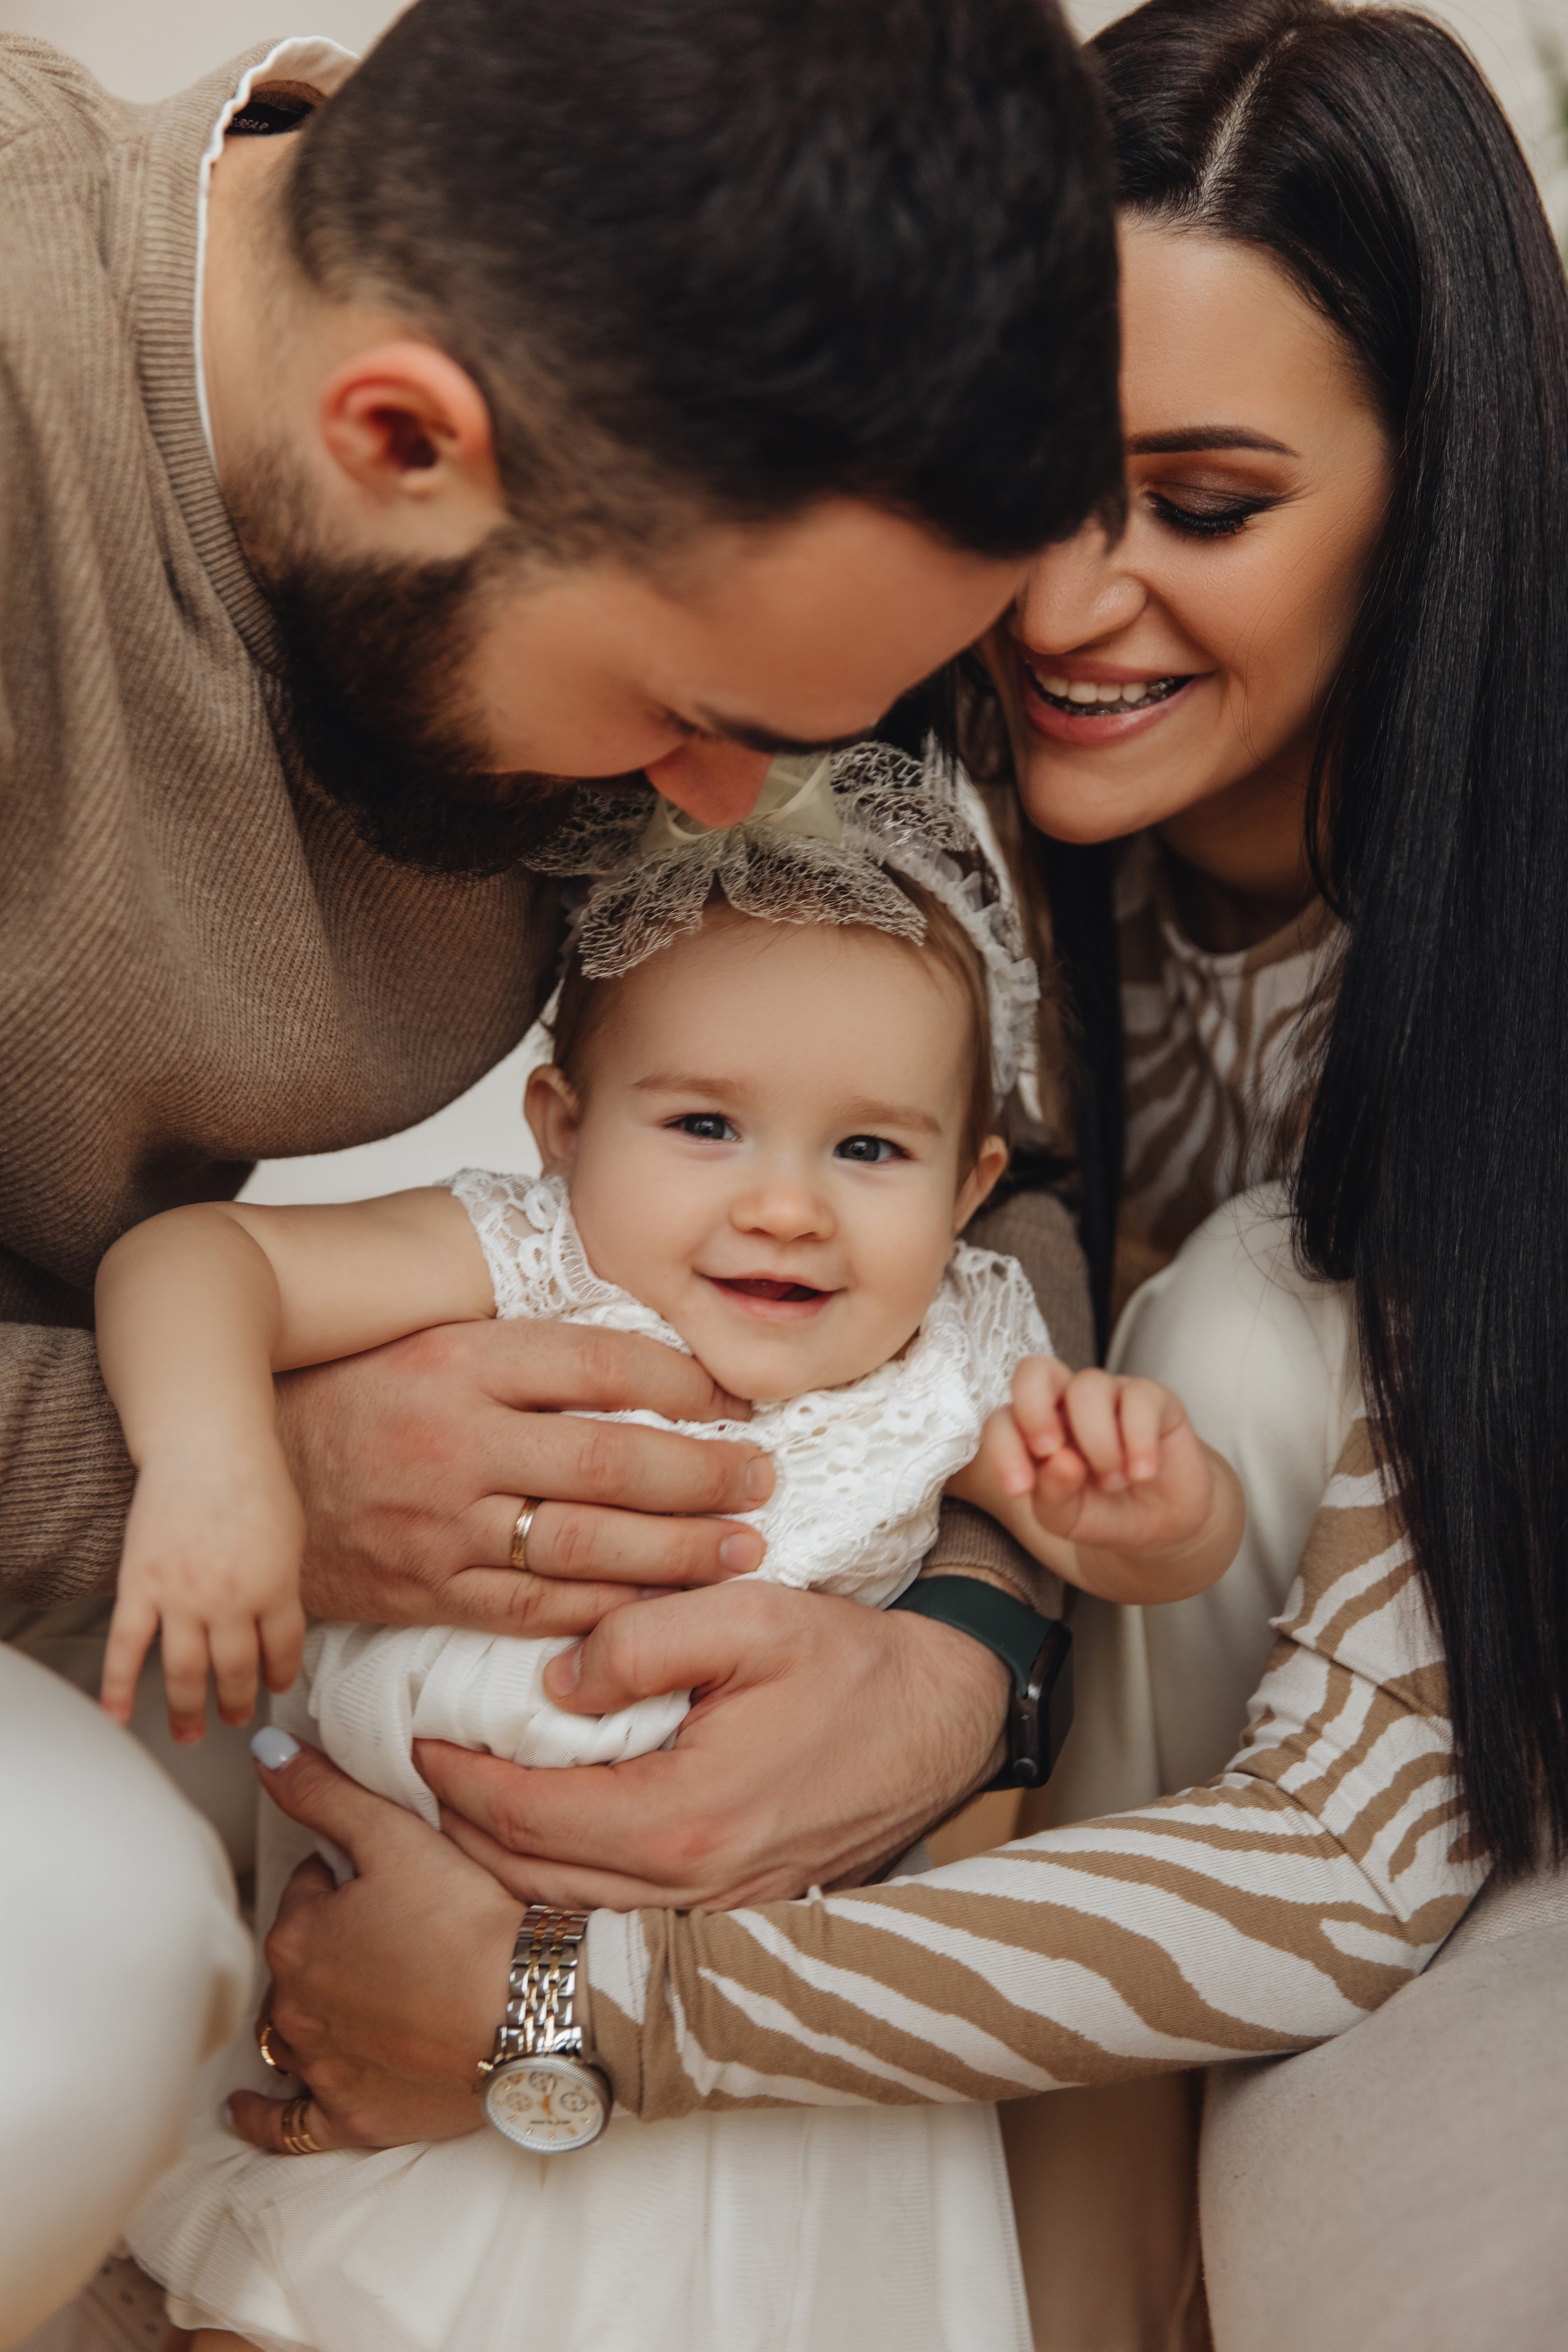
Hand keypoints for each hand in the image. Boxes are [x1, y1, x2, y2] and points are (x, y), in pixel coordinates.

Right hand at [100, 1446, 305, 1741]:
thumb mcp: (290, 1536)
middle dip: (237, 1702)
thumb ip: (281, 1584)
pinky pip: (128, 1648)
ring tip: (189, 1732)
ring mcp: (182, 1597)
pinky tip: (118, 1716)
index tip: (273, 1688)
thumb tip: (276, 1624)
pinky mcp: (140, 1586)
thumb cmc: (255, 1482)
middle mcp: (230, 1602)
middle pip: (235, 1670)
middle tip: (235, 1718)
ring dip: (188, 1710)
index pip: (282, 1650)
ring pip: (185, 1672)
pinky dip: (119, 1687)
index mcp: (276, 1588)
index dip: (279, 1674)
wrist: (207, 1445)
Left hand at [230, 1736, 519, 2153]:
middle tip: (391, 1930)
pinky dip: (265, 2114)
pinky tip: (247, 2107)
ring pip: (293, 2031)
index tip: (390, 1878)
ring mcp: (323, 2069)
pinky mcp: (353, 2118)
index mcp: (298, 1939)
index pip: (308, 1891)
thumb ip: (324, 1793)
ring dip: (308, 2009)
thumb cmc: (467, 1923)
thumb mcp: (396, 1837)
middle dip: (331, 1941)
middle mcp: (296, 2009)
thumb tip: (265, 1753)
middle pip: (300, 1960)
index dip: (348, 1877)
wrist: (529, 2013)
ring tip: (349, 1994)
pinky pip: (289, 2125)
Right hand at [275, 1320, 772, 1638]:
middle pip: (607, 1459)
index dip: (682, 1380)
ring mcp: (439, 1522)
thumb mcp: (431, 1336)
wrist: (243, 1473)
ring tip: (744, 1548)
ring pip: (584, 1543)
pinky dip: (612, 1609)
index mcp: (459, 1360)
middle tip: (764, 1480)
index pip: (597, 1363)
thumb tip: (651, 1343)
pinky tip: (668, 1604)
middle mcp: (453, 1440)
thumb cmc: (353, 1396)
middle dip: (703, 1475)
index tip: (734, 1398)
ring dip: (678, 1551)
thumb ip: (528, 1346)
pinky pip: (538, 1608)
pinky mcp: (428, 1590)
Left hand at [419, 1579, 1012, 1909]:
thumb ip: (640, 1639)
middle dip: (452, 1833)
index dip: (453, 1779)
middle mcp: (690, 1892)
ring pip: (563, 1914)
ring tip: (454, 1809)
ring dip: (495, 1868)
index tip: (412, 1740)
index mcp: (681, 1820)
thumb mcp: (749, 1614)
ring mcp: (713, 1919)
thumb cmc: (850, 1663)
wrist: (943, 1720)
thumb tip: (553, 1683)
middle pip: (523, 1882)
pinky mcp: (731, 1919)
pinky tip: (535, 1843)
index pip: (520, 1816)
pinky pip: (613, 1921)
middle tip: (408, 1778)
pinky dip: (555, 1889)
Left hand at [959, 1357, 1237, 1600]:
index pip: (1003, 1419)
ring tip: (1114, 1482)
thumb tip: (1059, 1461)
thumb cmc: (1100, 1512)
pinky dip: (1138, 1440)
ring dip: (1097, 1443)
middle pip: (1034, 1371)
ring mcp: (1109, 1395)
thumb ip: (1051, 1493)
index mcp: (1033, 1429)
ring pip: (1088, 1387)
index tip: (1019, 1488)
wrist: (1158, 1526)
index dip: (1003, 1447)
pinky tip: (1143, 1473)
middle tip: (1051, 1451)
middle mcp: (1066, 1403)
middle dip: (1034, 1409)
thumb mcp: (1066, 1518)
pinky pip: (1140, 1397)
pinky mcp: (1153, 1398)